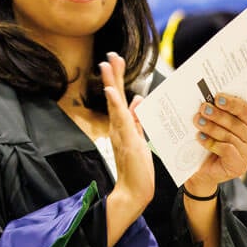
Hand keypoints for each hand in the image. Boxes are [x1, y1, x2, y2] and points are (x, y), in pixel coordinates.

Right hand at [102, 52, 153, 221]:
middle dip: (113, 75)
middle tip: (110, 55)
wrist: (133, 191)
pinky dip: (115, 105)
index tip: (116, 61)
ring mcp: (120, 133)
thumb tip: (137, 100)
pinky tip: (110, 92)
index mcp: (123, 125)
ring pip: (114, 103)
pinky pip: (120, 119)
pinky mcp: (126, 140)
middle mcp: (118, 126)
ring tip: (106, 65)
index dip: (117, 79)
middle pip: (114, 96)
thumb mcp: (140, 139)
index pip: (119, 97)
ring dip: (110, 84)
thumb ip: (136, 120)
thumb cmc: (138, 168)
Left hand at [185, 91, 246, 196]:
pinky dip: (213, 143)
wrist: (199, 170)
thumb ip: (210, 113)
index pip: (244, 109)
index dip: (231, 102)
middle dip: (218, 114)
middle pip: (236, 122)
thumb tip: (202, 100)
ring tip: (197, 122)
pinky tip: (201, 138)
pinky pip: (228, 150)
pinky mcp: (240, 166)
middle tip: (203, 108)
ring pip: (231, 136)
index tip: (217, 97)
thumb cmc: (205, 142)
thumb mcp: (208, 124)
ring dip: (212, 128)